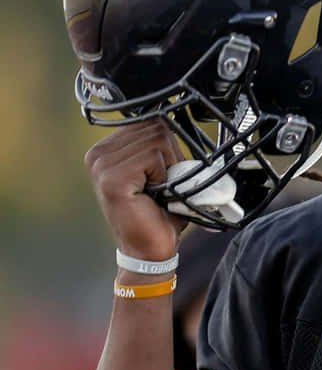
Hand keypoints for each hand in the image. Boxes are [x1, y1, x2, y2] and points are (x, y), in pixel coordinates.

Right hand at [85, 119, 187, 262]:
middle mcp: (98, 154)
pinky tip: (154, 194)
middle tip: (164, 185)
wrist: (151, 251)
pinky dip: (165, 175)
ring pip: (157, 139)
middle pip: (155, 126)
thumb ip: (161, 145)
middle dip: (171, 155)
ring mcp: (101, 165)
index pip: (149, 120)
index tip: (163, 174)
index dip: (168, 146)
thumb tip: (176, 119)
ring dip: (169, 167)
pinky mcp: (111, 178)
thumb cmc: (159, 214)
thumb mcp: (161, 171)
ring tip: (158, 191)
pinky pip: (154, 156)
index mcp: (106, 149)